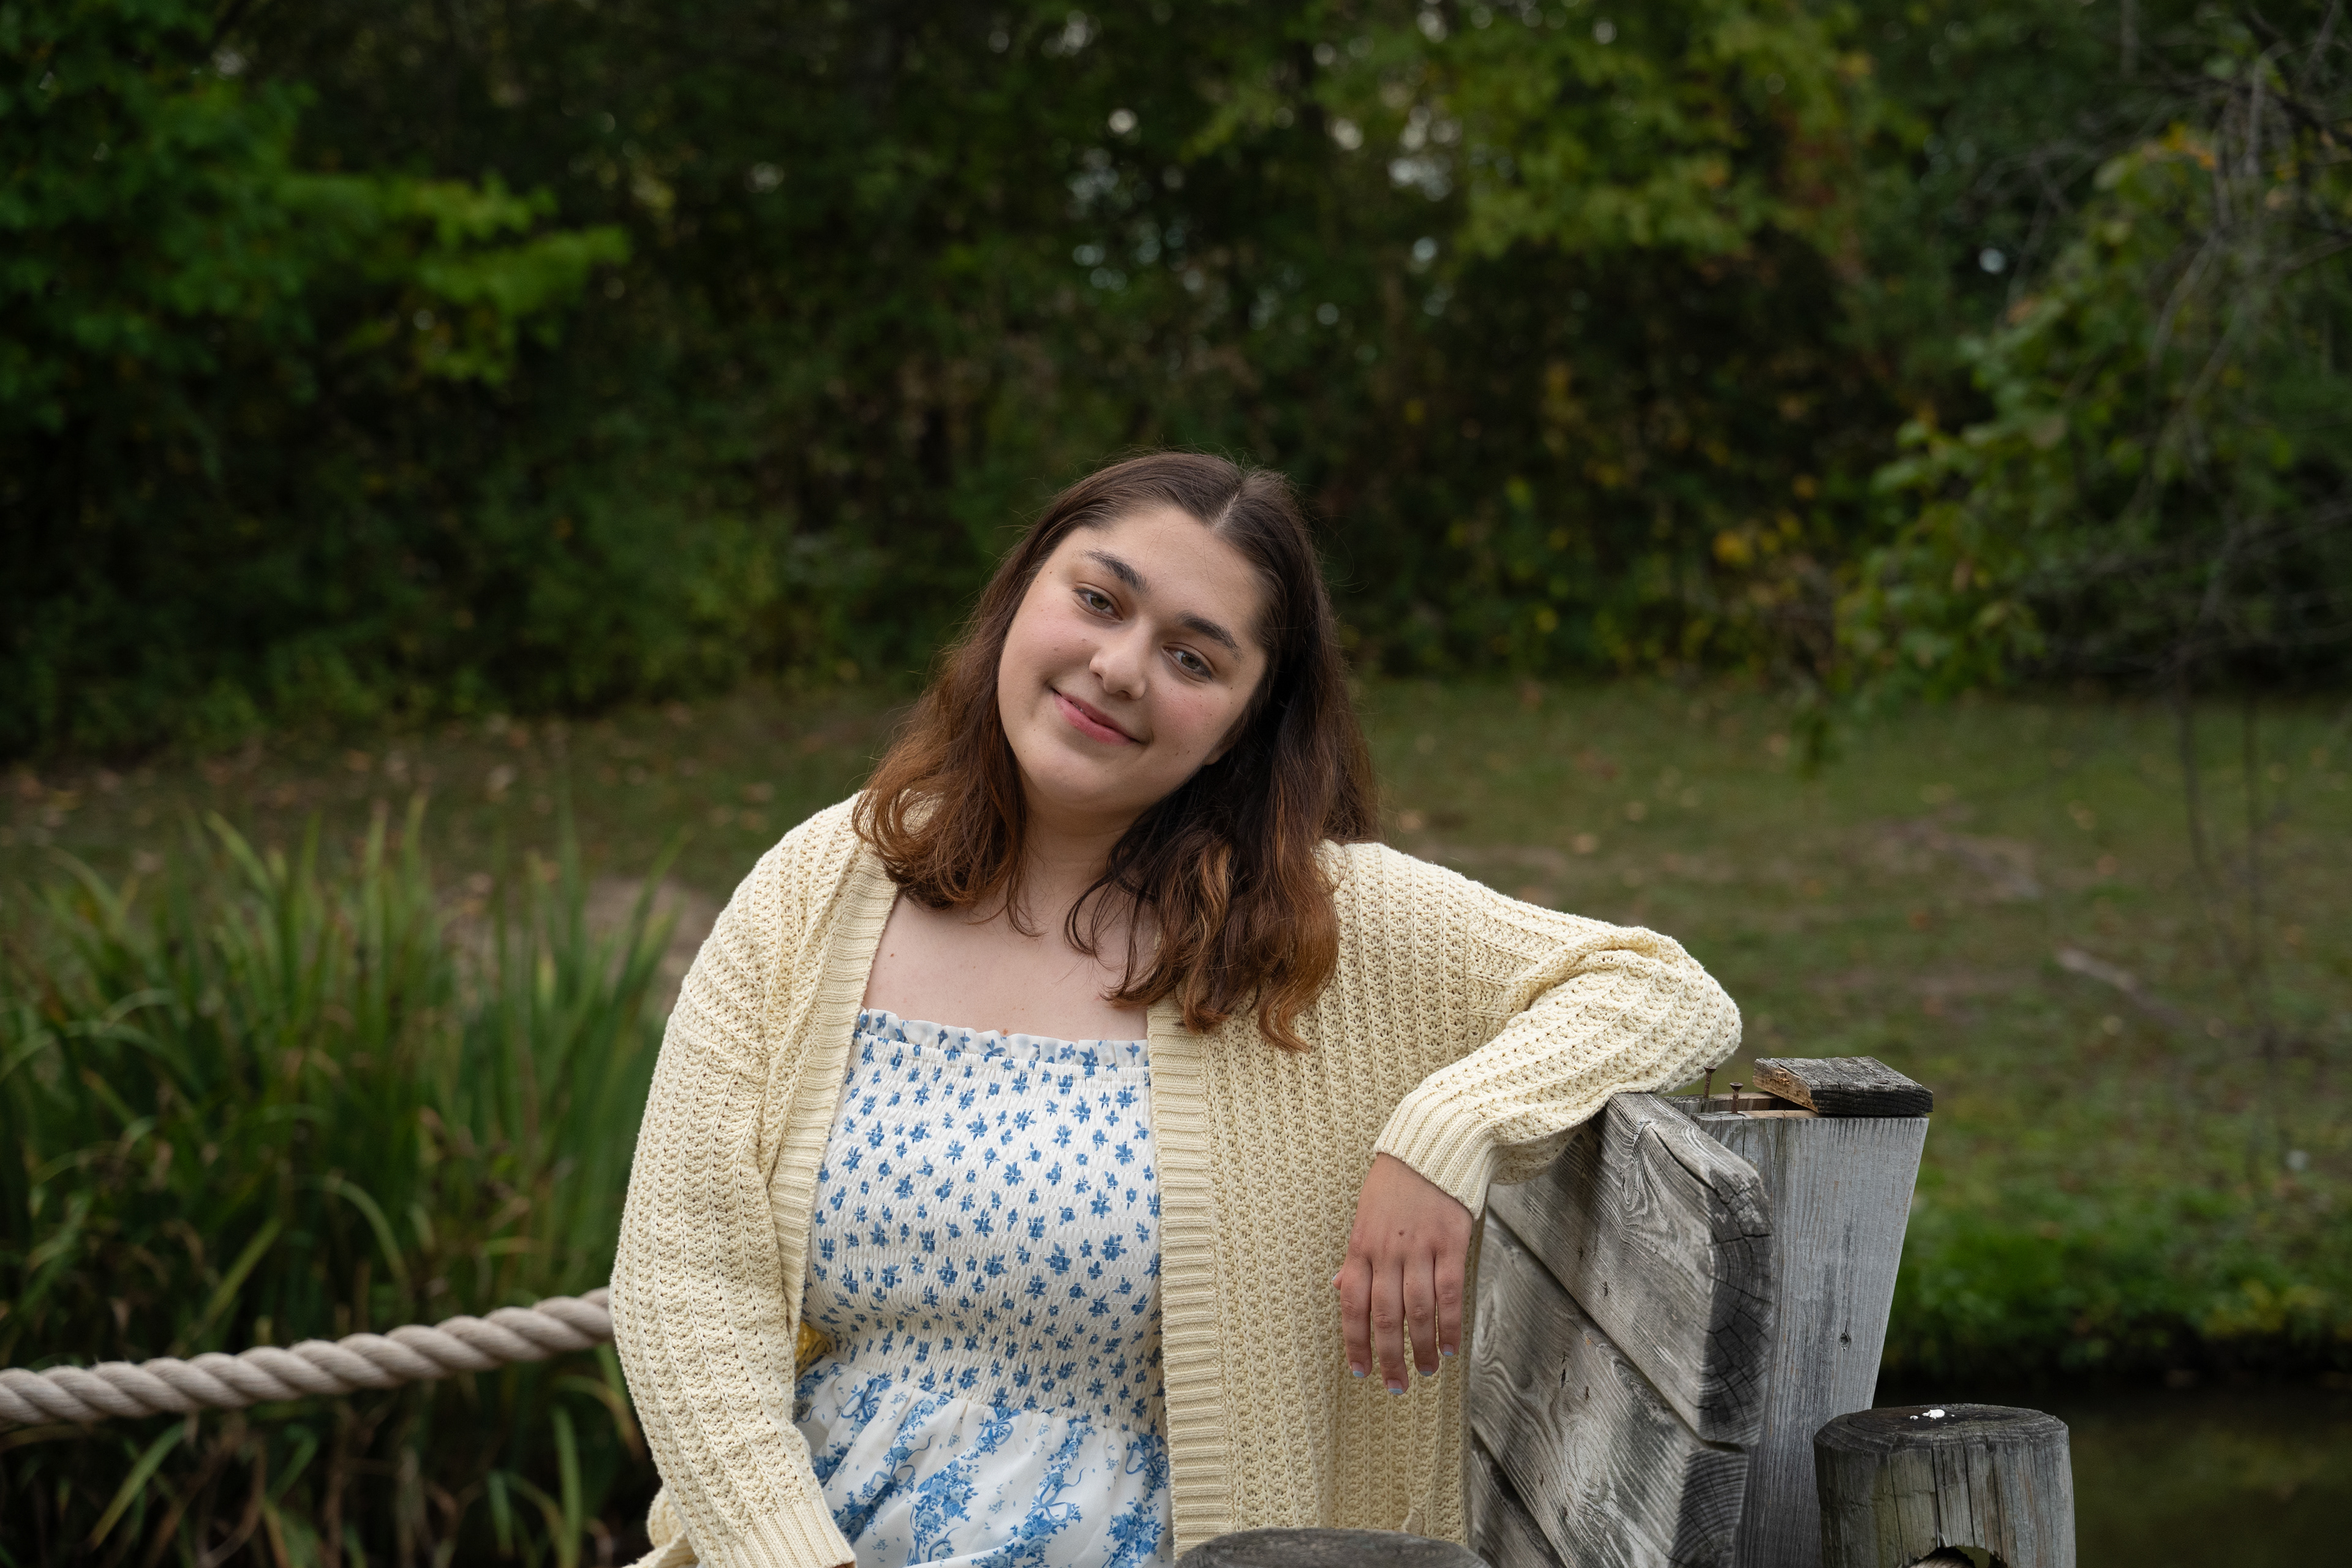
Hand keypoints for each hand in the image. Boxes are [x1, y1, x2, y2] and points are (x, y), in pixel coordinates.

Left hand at [1333, 1153, 1473, 1392]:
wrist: (1432, 1146)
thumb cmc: (1396, 1185)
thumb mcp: (1365, 1217)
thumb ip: (1356, 1257)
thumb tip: (1340, 1287)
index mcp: (1360, 1246)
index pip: (1352, 1303)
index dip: (1354, 1340)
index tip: (1360, 1370)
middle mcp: (1386, 1251)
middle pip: (1383, 1315)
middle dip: (1388, 1356)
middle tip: (1395, 1386)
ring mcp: (1419, 1247)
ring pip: (1417, 1309)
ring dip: (1422, 1347)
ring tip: (1426, 1370)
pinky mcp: (1450, 1242)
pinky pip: (1448, 1292)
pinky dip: (1449, 1324)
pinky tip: (1450, 1346)